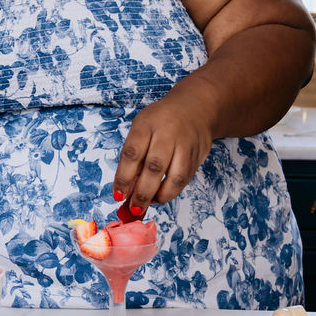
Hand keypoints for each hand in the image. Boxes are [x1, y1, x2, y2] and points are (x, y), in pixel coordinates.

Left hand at [113, 97, 213, 214]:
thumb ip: (133, 157)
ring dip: (160, 195)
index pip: (132, 153)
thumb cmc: (159, 122)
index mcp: (146, 124)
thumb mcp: (141, 129)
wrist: (195, 107)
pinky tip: (162, 196)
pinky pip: (186, 178)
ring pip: (175, 176)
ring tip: (149, 204)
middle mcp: (167, 132)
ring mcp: (185, 143)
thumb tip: (125, 189)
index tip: (117, 195)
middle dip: (142, 192)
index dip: (123, 177)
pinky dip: (172, 191)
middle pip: (154, 166)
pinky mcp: (198, 154)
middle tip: (134, 208)